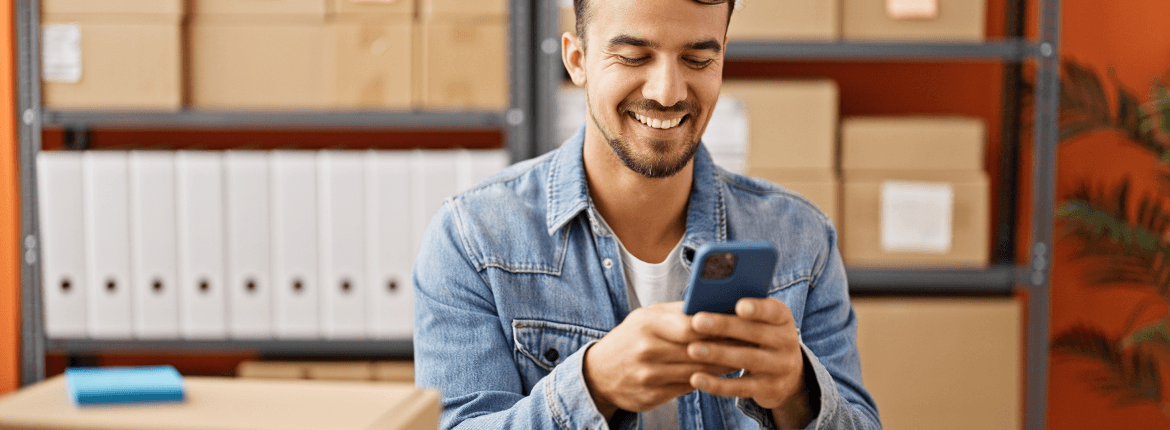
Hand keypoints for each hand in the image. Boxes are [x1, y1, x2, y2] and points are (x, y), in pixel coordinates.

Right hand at [583, 302, 737, 417]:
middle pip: (697, 352)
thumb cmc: (630, 338)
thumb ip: (677, 312)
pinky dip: (705, 381)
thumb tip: (713, 303)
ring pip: (696, 372)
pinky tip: (718, 375)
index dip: (716, 327)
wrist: (598, 373)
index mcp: (647, 325)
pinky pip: (687, 389)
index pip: (690, 327)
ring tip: (740, 358)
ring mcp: (648, 376)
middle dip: (725, 347)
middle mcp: (646, 351)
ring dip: (721, 367)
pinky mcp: (651, 396)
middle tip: (749, 343)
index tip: (738, 324)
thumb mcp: (646, 316)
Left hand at [687, 298, 813, 426]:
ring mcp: (781, 367)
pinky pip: (741, 387)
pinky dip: (717, 384)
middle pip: (754, 333)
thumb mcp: (761, 322)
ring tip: (692, 349)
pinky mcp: (769, 389)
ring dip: (718, 354)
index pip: (773, 310)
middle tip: (697, 322)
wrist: (789, 375)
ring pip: (747, 359)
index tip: (738, 305)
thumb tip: (703, 306)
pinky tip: (696, 378)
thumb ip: (739, 313)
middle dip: (724, 326)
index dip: (757, 308)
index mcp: (783, 318)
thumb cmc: (761, 337)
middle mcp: (787, 342)